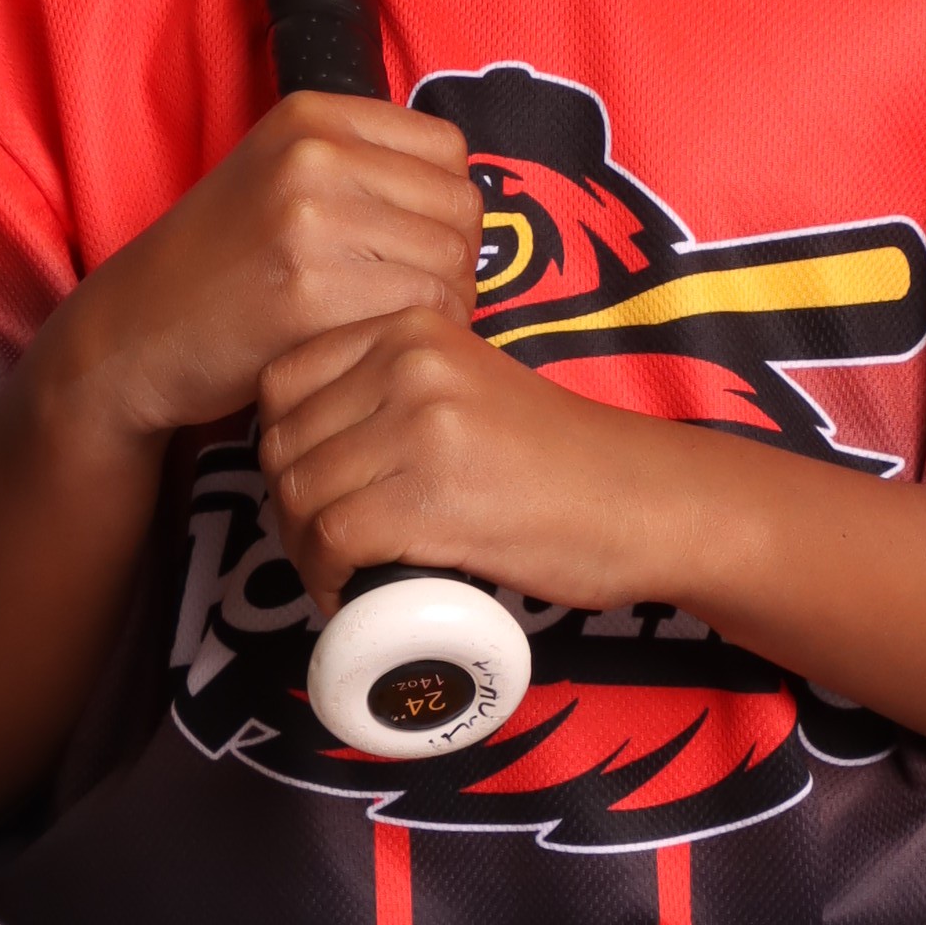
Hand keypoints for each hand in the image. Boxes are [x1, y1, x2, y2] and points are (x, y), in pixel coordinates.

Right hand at [48, 94, 480, 455]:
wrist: (135, 332)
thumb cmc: (223, 262)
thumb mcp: (280, 175)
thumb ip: (364, 166)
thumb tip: (468, 195)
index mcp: (310, 117)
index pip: (448, 149)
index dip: (448, 206)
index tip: (420, 245)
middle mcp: (312, 156)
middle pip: (460, 209)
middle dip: (455, 263)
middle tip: (415, 299)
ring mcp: (310, 222)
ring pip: (450, 266)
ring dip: (442, 308)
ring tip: (394, 325)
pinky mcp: (309, 294)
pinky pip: (420, 313)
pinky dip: (413, 338)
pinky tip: (374, 347)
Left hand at [254, 307, 710, 616]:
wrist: (644, 500)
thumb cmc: (559, 460)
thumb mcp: (470, 385)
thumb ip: (402, 387)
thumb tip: (312, 439)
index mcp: (412, 328)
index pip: (283, 380)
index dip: (281, 446)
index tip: (309, 490)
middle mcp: (409, 363)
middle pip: (282, 441)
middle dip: (287, 506)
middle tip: (322, 548)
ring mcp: (419, 427)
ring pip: (300, 494)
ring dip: (303, 550)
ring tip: (339, 574)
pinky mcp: (430, 497)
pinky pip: (332, 539)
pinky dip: (327, 578)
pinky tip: (349, 595)